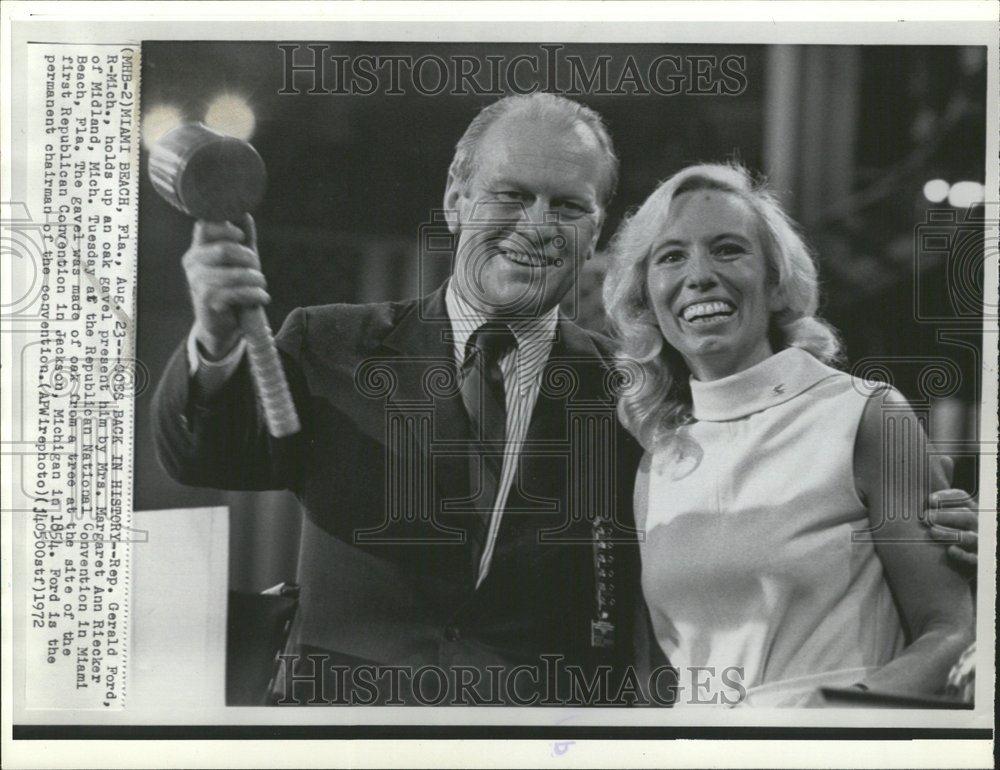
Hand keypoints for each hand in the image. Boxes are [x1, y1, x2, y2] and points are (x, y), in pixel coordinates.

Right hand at [182, 214, 268, 358]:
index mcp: (198, 249)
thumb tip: (245, 213)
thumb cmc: (230, 286)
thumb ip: (242, 239)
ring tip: (262, 285)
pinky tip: (262, 297)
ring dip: (255, 279)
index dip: (226, 228)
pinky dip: (255, 294)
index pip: (204, 226)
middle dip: (248, 258)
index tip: (241, 237)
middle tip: (257, 268)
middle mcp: (193, 263)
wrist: (221, 324)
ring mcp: (197, 282)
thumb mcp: (238, 261)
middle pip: (224, 249)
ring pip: (233, 274)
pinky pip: (236, 293)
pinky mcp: (206, 300)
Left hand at [925, 457, 977, 566]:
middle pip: (966, 516)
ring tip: (931, 532)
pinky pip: (976, 559)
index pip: (962, 498)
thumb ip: (946, 491)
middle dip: (946, 515)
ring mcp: (982, 542)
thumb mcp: (953, 508)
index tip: (929, 499)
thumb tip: (943, 458)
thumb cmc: (955, 529)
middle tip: (925, 517)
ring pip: (968, 537)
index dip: (947, 497)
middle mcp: (979, 523)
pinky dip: (964, 555)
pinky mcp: (982, 561)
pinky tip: (951, 551)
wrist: (971, 559)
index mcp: (971, 508)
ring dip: (950, 534)